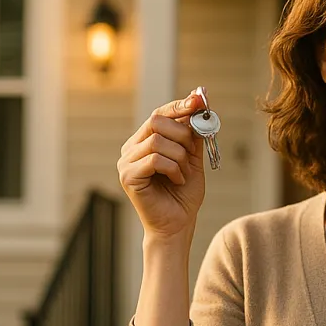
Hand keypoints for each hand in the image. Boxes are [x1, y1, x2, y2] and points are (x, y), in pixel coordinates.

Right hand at [117, 91, 208, 240]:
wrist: (178, 224)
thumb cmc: (183, 194)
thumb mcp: (193, 158)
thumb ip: (192, 134)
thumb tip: (198, 102)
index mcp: (144, 141)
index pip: (159, 114)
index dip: (179, 106)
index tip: (199, 100)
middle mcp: (131, 148)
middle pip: (156, 121)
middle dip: (181, 134)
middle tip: (190, 154)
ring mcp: (126, 162)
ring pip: (158, 141)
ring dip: (180, 157)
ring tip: (183, 174)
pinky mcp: (128, 176)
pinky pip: (155, 159)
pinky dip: (173, 169)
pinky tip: (177, 180)